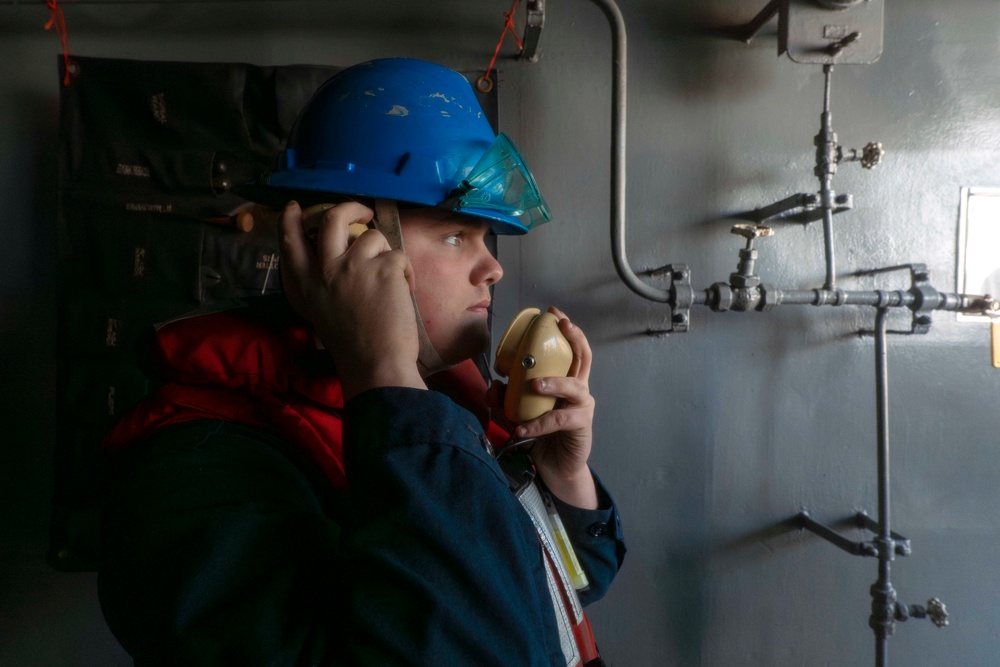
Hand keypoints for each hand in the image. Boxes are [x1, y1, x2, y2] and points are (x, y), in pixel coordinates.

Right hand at [280, 201, 424, 399]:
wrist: (375, 365)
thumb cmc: (351, 346)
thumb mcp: (319, 311)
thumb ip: (320, 283)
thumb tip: (334, 256)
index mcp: (305, 284)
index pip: (289, 241)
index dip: (290, 219)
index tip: (295, 207)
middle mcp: (325, 269)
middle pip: (331, 219)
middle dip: (349, 207)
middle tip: (362, 211)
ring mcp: (354, 266)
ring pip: (373, 236)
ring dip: (384, 253)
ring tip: (389, 279)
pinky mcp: (384, 267)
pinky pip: (398, 255)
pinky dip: (405, 271)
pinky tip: (403, 292)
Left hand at [491, 307, 597, 508]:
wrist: (557, 469)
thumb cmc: (542, 436)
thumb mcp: (520, 412)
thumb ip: (507, 398)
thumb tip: (493, 386)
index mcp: (567, 381)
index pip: (572, 349)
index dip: (567, 329)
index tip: (554, 313)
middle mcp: (579, 390)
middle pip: (584, 358)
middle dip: (574, 338)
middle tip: (561, 325)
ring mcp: (582, 407)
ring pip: (574, 387)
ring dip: (553, 383)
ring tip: (534, 385)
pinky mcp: (580, 427)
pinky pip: (557, 421)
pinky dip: (537, 425)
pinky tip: (521, 429)